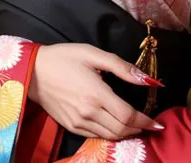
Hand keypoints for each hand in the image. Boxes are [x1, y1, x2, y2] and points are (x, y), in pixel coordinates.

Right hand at [28, 43, 164, 140]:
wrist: (33, 70)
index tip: (157, 122)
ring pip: (110, 136)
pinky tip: (115, 125)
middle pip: (121, 130)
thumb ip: (122, 67)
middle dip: (139, 129)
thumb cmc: (65, 57)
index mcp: (96, 94)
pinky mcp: (70, 126)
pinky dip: (110, 134)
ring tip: (136, 126)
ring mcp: (78, 122)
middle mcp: (88, 112)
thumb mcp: (93, 54)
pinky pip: (96, 135)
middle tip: (149, 125)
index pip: (128, 116)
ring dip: (126, 133)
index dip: (145, 121)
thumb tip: (147, 79)